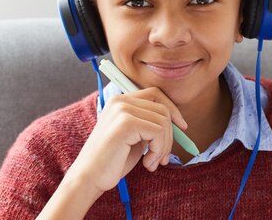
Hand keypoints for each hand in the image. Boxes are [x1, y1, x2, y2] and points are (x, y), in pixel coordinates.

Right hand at [64, 87, 187, 194]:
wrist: (89, 178)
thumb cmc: (111, 161)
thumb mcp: (134, 137)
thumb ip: (148, 125)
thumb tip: (177, 122)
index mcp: (120, 101)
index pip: (156, 94)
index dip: (172, 109)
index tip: (182, 128)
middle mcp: (120, 100)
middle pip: (163, 109)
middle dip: (169, 136)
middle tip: (161, 158)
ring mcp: (122, 110)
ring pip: (163, 122)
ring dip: (163, 147)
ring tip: (151, 163)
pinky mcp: (126, 123)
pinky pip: (158, 132)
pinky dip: (158, 151)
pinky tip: (147, 163)